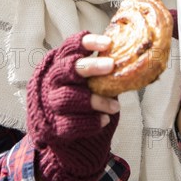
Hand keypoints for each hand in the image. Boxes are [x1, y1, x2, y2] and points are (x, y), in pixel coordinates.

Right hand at [26, 31, 119, 180]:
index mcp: (62, 63)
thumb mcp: (91, 80)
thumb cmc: (85, 98)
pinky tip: (104, 119)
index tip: (108, 43)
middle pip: (67, 69)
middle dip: (90, 66)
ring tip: (115, 106)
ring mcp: (51, 102)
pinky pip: (70, 123)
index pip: (71, 46)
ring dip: (95, 100)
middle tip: (111, 65)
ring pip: (68, 97)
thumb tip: (129, 59)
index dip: (88, 42)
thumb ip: (103, 70)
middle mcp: (53, 80)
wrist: (71, 138)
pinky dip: (90, 122)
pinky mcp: (54, 125)